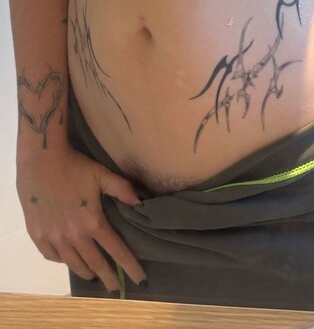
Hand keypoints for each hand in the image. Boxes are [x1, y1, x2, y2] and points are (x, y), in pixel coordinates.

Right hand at [17, 145, 146, 293]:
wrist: (41, 161)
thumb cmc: (74, 166)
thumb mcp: (102, 174)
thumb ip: (122, 189)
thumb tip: (140, 203)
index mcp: (93, 222)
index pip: (116, 250)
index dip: (129, 266)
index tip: (140, 279)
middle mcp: (74, 236)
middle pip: (95, 264)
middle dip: (108, 277)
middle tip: (115, 287)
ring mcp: (54, 238)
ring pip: (74, 264)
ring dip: (86, 272)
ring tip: (94, 275)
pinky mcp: (38, 236)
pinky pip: (53, 257)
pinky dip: (63, 261)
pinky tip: (69, 259)